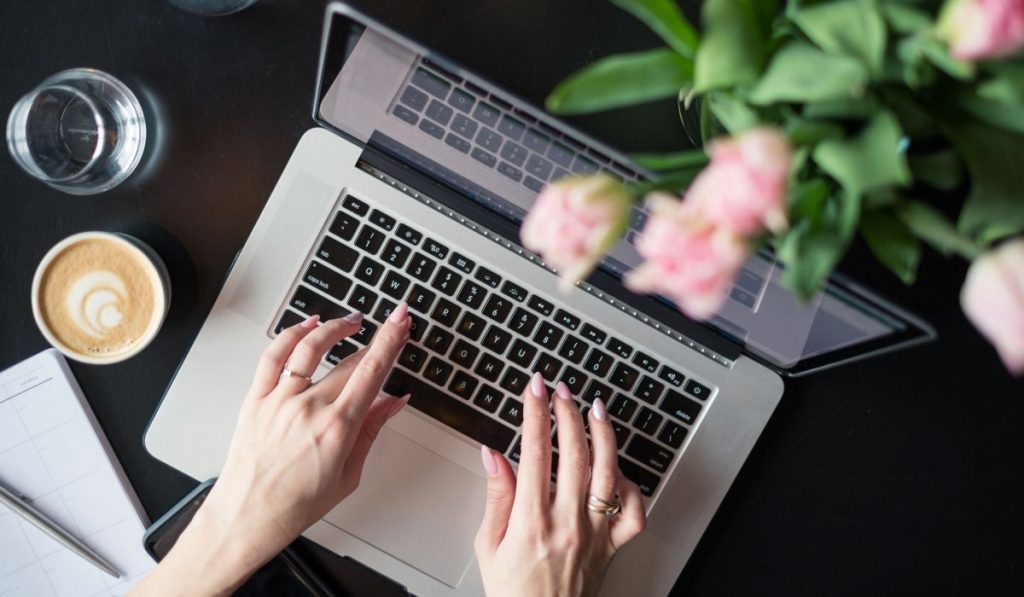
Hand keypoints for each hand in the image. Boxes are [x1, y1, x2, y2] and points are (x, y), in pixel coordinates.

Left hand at [133, 304, 410, 595]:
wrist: (248, 516)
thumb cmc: (296, 504)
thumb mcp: (348, 474)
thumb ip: (371, 430)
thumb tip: (393, 402)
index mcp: (337, 428)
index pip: (372, 371)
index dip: (391, 340)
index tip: (401, 320)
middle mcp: (309, 408)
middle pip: (349, 361)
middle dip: (375, 340)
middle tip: (388, 328)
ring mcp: (280, 400)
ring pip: (311, 346)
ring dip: (335, 327)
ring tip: (351, 322)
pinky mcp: (257, 399)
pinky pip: (274, 355)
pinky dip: (292, 333)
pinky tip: (307, 325)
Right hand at [474, 374, 646, 596]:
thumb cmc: (513, 592)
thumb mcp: (488, 545)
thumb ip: (496, 496)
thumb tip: (493, 455)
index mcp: (532, 521)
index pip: (535, 452)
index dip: (535, 413)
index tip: (534, 388)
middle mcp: (567, 523)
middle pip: (574, 453)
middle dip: (567, 412)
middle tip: (560, 390)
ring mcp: (594, 533)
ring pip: (607, 473)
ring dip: (603, 434)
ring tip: (594, 408)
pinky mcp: (612, 546)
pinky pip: (634, 511)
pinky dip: (631, 484)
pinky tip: (617, 467)